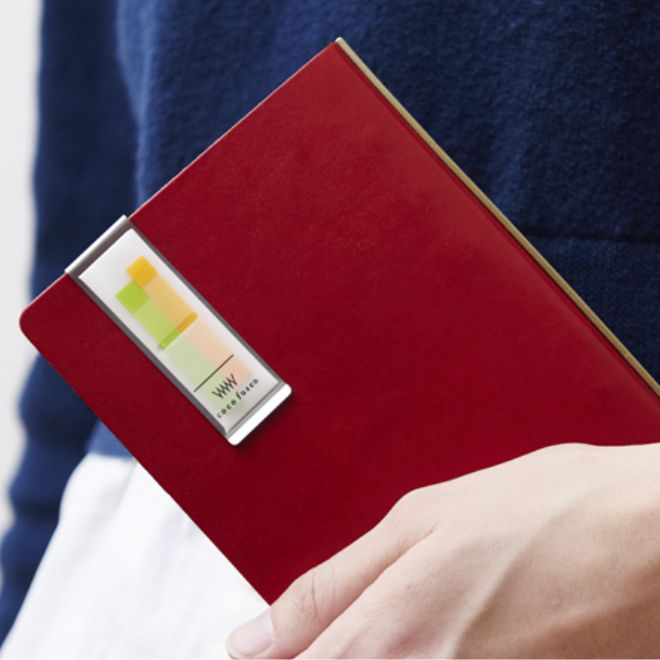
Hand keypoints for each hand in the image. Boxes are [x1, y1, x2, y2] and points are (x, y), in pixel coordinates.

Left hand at [226, 442, 659, 657]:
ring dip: (377, 656)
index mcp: (388, 638)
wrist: (652, 538)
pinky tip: (449, 633)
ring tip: (421, 616)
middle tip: (359, 627)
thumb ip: (327, 589)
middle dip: (325, 656)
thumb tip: (252, 639)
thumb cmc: (544, 512)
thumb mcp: (419, 521)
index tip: (266, 653)